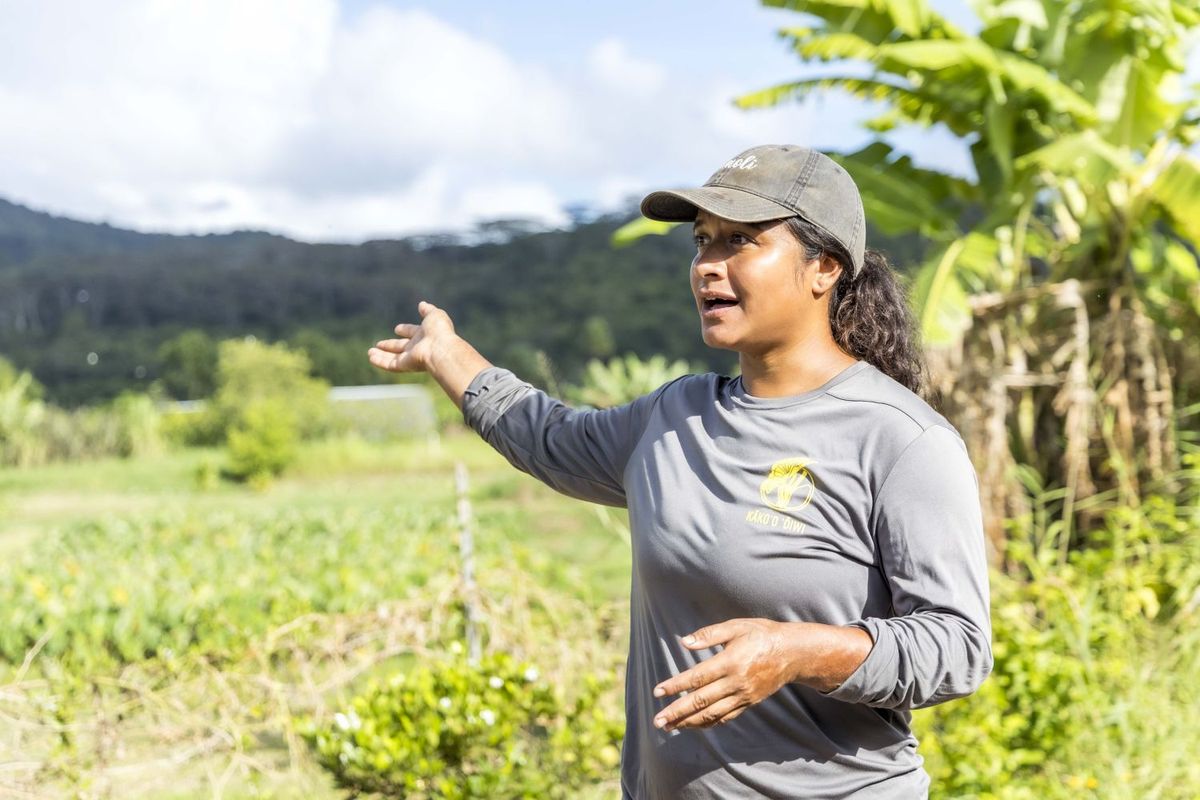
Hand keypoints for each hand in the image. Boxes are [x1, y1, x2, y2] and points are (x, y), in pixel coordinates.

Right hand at [368, 301, 458, 373]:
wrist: (441, 348)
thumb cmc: (440, 331)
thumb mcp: (434, 315)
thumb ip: (427, 310)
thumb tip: (422, 304)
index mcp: (426, 334)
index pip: (413, 332)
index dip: (405, 330)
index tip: (397, 329)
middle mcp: (418, 347)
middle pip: (401, 346)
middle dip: (390, 345)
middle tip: (379, 343)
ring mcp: (412, 357)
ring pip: (393, 357)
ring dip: (382, 355)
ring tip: (370, 352)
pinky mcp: (406, 365)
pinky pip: (391, 365)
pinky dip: (380, 361)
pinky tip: (370, 357)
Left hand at [651, 619, 871, 731]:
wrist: (792, 652)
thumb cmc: (760, 634)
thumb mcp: (735, 627)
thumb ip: (709, 635)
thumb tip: (684, 642)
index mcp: (730, 662)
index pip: (697, 678)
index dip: (675, 686)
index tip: (657, 692)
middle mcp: (736, 683)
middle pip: (701, 701)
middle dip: (677, 712)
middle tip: (657, 721)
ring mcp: (743, 696)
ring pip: (712, 714)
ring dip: (689, 722)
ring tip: (669, 727)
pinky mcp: (749, 702)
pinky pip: (725, 717)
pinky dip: (708, 723)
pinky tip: (693, 725)